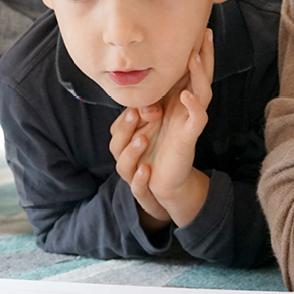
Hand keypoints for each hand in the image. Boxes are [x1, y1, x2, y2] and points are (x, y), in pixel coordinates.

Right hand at [110, 104, 167, 228]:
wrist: (176, 180)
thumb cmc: (167, 149)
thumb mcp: (164, 128)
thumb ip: (155, 112)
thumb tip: (153, 101)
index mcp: (129, 141)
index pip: (118, 128)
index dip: (128, 117)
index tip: (141, 106)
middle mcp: (127, 157)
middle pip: (116, 144)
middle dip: (125, 129)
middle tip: (135, 115)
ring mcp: (133, 175)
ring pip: (122, 166)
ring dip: (131, 152)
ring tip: (143, 139)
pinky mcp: (144, 192)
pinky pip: (137, 189)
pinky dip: (139, 180)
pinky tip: (146, 170)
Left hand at [142, 30, 214, 225]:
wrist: (159, 176)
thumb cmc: (152, 145)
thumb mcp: (145, 116)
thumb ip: (146, 98)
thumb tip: (140, 81)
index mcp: (179, 99)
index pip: (189, 71)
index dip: (194, 51)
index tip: (195, 30)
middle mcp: (189, 107)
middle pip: (202, 76)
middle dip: (204, 55)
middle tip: (206, 33)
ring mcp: (191, 120)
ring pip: (202, 92)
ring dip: (199, 74)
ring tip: (196, 56)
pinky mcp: (190, 136)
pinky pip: (196, 119)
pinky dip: (193, 106)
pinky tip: (188, 94)